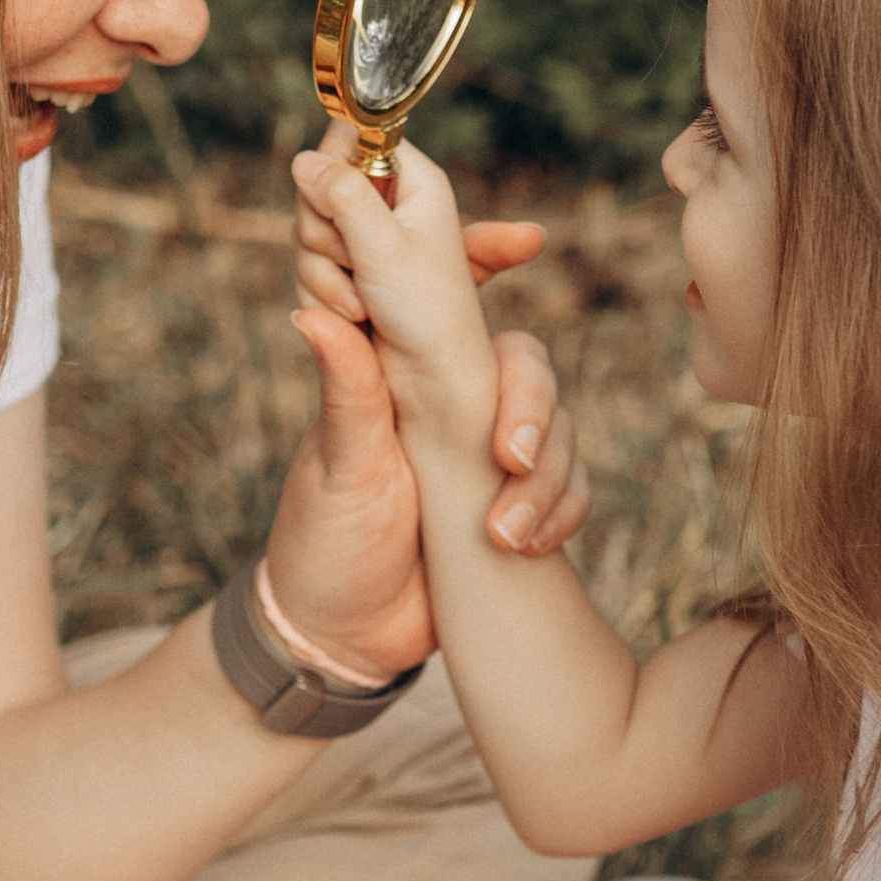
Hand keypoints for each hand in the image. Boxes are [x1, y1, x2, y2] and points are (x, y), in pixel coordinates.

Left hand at [265, 145, 588, 676]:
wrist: (342, 641)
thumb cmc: (321, 543)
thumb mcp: (338, 466)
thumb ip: (345, 391)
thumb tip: (310, 313)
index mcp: (400, 376)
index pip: (449, 295)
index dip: (488, 254)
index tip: (526, 240)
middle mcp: (452, 404)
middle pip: (526, 362)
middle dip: (533, 400)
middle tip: (509, 454)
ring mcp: (487, 454)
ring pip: (559, 427)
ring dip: (547, 477)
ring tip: (505, 533)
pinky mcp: (515, 504)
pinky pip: (569, 487)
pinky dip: (561, 512)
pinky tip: (525, 547)